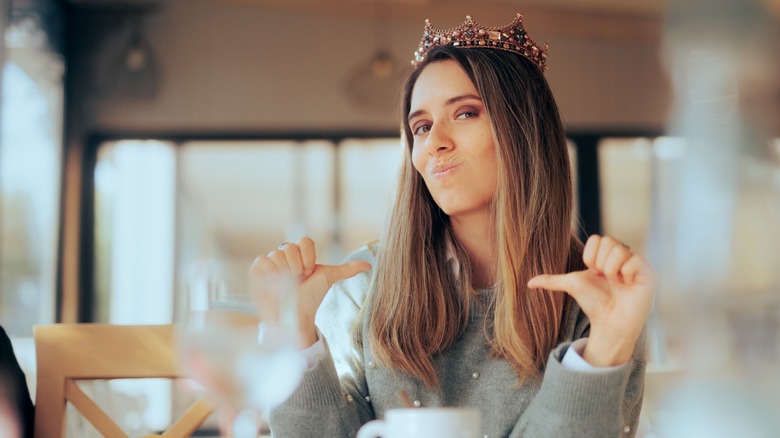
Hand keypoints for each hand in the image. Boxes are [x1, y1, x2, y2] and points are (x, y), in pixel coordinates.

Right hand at [250, 237, 370, 347]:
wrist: (295, 316)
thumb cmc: (310, 297)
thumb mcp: (328, 279)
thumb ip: (346, 270)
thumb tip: (369, 265)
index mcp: (300, 254)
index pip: (304, 241)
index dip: (309, 258)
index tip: (310, 273)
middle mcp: (285, 255)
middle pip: (290, 247)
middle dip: (297, 267)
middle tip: (297, 280)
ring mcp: (270, 262)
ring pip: (277, 254)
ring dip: (284, 272)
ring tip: (285, 285)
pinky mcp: (257, 270)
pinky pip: (262, 260)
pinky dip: (269, 273)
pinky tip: (273, 284)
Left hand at [527, 235, 656, 366]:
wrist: (610, 322)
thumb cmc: (594, 303)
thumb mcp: (572, 286)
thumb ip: (552, 281)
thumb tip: (528, 282)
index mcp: (607, 255)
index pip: (597, 238)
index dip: (591, 257)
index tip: (594, 273)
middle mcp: (624, 255)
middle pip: (609, 242)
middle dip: (601, 264)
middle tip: (606, 279)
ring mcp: (637, 263)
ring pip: (619, 250)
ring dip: (612, 270)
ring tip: (617, 283)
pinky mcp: (648, 273)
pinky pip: (634, 260)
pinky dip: (627, 274)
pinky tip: (628, 284)